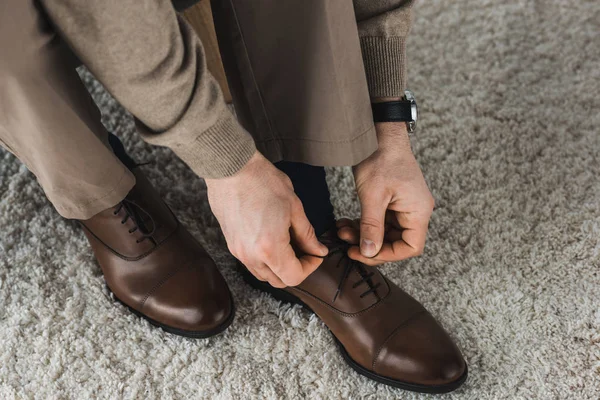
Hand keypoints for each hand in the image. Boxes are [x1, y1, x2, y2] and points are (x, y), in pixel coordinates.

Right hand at [205, 151, 327, 286]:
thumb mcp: (294, 207)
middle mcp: (251, 256)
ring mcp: (238, 251)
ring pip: (263, 274)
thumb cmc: (263, 182)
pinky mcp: (230, 244)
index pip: (294, 277)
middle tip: (305, 251)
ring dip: (279, 267)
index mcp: (270, 248)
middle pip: (277, 281)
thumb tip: (317, 250)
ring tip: (289, 245)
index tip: (315, 254)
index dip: (310, 268)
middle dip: (295, 270)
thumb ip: (307, 234)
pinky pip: (251, 263)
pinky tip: (272, 240)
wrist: (230, 168)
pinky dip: (265, 260)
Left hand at [338, 122, 433, 265]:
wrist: (379, 133)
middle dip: (370, 245)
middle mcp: (415, 211)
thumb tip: (369, 252)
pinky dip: (363, 224)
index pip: (410, 247)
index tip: (364, 253)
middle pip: (396, 242)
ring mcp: (404, 206)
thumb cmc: (381, 158)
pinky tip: (345, 223)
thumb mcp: (373, 196)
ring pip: (384, 232)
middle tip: (347, 245)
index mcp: (418, 211)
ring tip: (342, 231)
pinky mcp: (393, 201)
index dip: (388, 255)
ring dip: (363, 235)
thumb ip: (371, 227)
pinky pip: (380, 221)